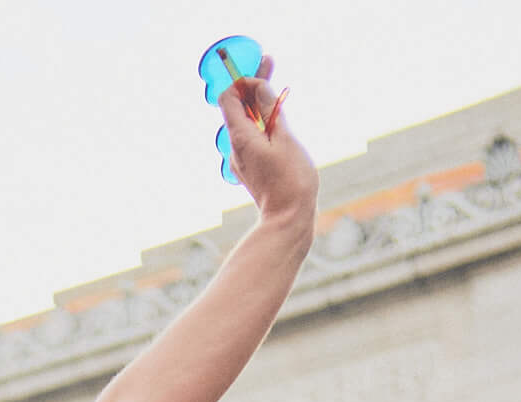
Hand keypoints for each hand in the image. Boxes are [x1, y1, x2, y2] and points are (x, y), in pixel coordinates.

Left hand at [218, 60, 317, 234]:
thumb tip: (258, 87)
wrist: (288, 221)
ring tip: (271, 83)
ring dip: (258, 102)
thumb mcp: (284, 138)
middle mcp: (235, 148)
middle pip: (238, 107)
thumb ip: (271, 110)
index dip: (243, 79)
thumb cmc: (291, 181)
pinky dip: (261, 121)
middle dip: (252, 85)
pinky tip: (273, 115)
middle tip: (269, 62)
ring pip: (246, 122)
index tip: (262, 68)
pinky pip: (252, 137)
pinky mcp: (251, 168)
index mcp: (240, 137)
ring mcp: (242, 159)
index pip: (230, 97)